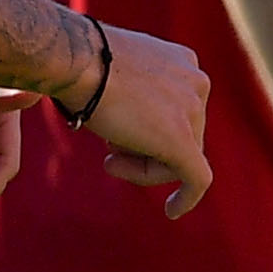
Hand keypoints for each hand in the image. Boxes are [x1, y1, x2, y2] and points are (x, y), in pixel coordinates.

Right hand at [65, 20, 213, 215]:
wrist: (75, 59)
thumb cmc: (81, 63)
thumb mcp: (114, 70)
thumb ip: (133, 92)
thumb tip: (125, 118)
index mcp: (183, 63)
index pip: (175, 110)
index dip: (147, 130)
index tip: (117, 138)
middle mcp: (196, 82)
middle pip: (180, 134)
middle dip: (144, 150)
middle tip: (109, 156)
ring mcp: (192, 110)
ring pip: (179, 157)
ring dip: (143, 167)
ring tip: (109, 160)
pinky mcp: (183, 142)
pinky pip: (197, 179)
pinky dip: (187, 198)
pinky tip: (172, 212)